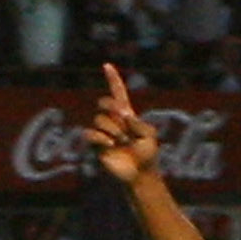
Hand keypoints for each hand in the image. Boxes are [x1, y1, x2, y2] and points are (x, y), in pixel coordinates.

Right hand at [84, 63, 159, 183]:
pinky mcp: (96, 145)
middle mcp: (113, 121)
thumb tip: (123, 115)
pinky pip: (90, 134)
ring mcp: (103, 133)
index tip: (107, 65)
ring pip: (99, 119)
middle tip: (122, 115)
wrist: (140, 174)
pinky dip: (101, 138)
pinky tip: (110, 146)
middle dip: (110, 105)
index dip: (113, 80)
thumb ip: (138, 122)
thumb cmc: (147, 155)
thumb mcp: (149, 135)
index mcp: (127, 116)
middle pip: (103, 102)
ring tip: (121, 142)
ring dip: (113, 130)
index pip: (118, 94)